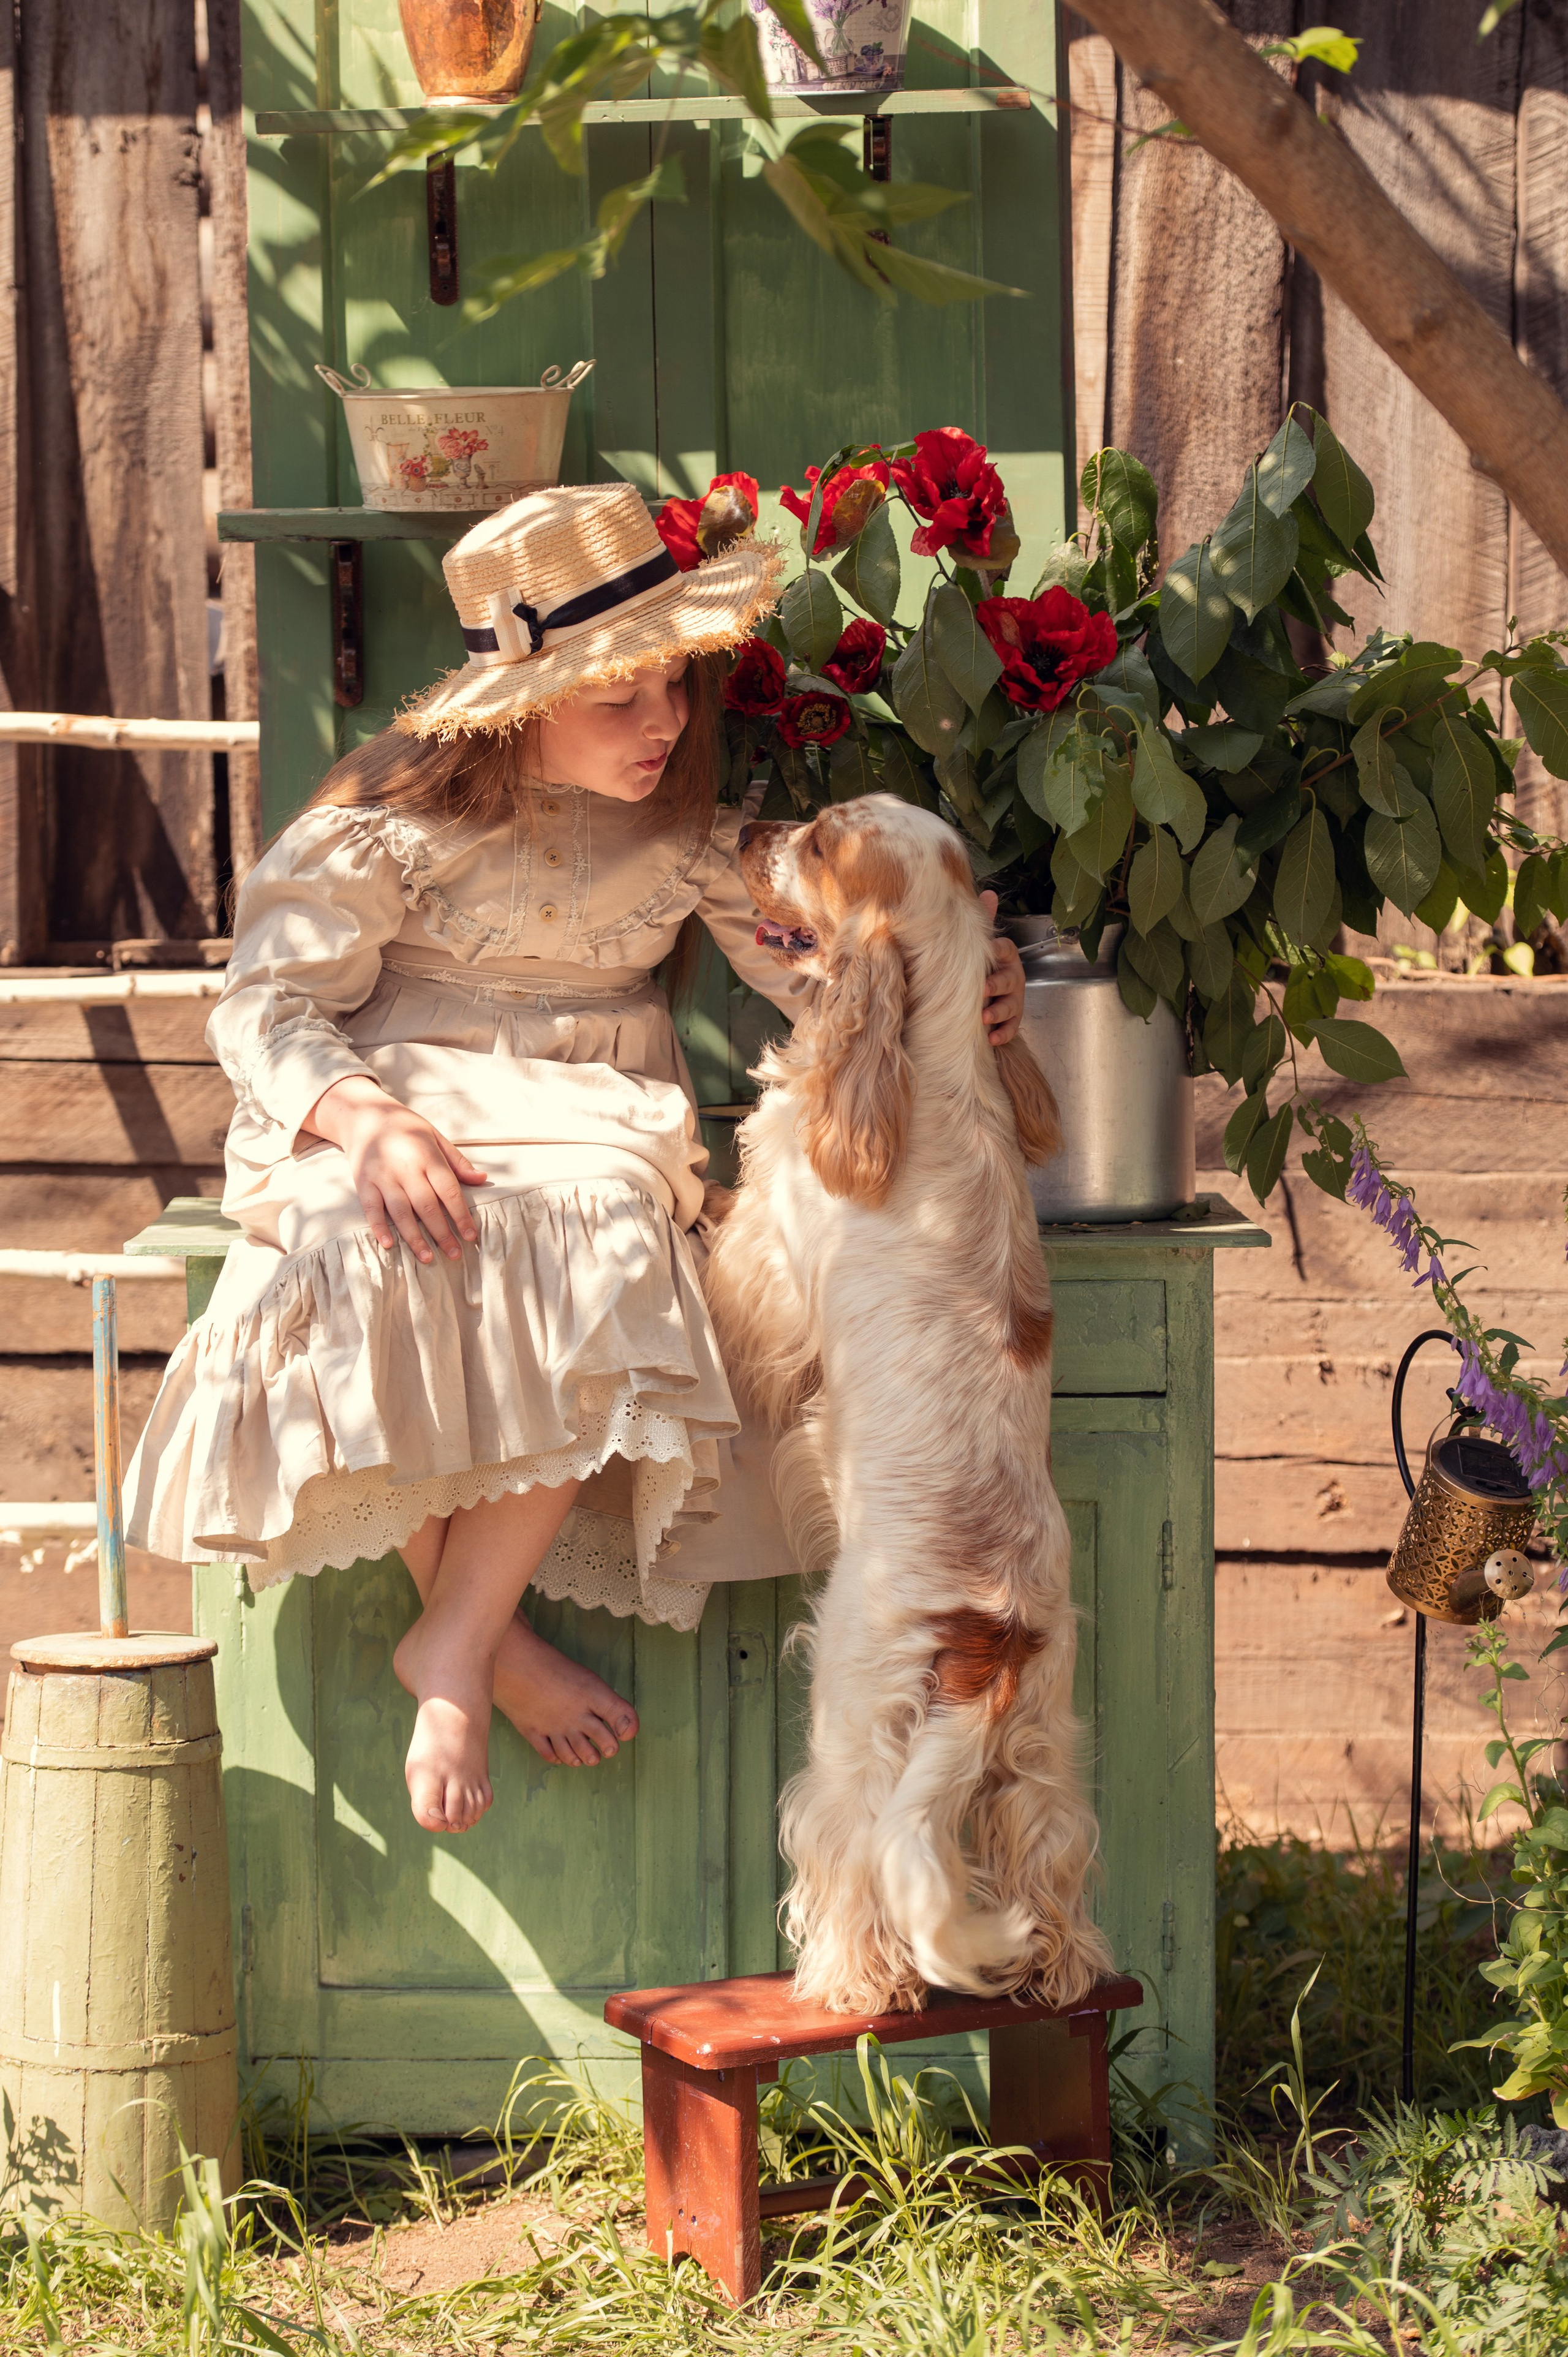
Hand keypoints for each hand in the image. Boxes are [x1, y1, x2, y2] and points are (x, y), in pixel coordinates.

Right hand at [303, 1075, 488, 1262]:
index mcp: (427, 1157)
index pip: (449, 1191)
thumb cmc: (406, 1128)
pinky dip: (379, 1227)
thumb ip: (457, 1161)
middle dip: (442, 1233)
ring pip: (401, 1212)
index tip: (471, 1235)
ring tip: (428, 1258)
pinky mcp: (363, 1183)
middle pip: (427, 1206)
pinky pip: (371, 1208)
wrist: (365, 1115)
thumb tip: (482, 1179)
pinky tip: (388, 1244)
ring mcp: (383, 1176)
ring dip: (414, 1237)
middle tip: (455, 1254)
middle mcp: (405, 1168)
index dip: (461, 1215)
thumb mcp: (435, 1137)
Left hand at [979, 891, 1025, 1045]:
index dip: (998, 950)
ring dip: (999, 1011)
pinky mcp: (1012, 1020)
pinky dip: (1003, 1033)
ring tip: (984, 1017)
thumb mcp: (982, 944)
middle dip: (997, 984)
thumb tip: (989, 893)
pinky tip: (992, 1039)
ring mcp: (1014, 999)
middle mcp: (1012, 976)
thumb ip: (984, 922)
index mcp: (1004, 956)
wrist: (986, 994)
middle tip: (983, 988)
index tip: (989, 951)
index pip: (1004, 949)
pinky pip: (1011, 1028)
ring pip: (1011, 1005)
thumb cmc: (983, 965)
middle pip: (1009, 979)